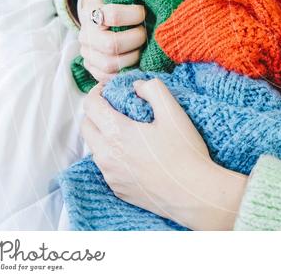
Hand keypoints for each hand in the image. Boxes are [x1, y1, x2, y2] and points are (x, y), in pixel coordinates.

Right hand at [77, 0, 146, 82]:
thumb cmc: (114, 1)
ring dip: (134, 56)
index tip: (142, 11)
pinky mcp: (97, 72)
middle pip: (112, 45)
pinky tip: (138, 60)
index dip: (133, 14)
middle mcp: (86, 38)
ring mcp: (90, 57)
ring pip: (112, 65)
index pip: (111, 15)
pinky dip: (128, 71)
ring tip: (142, 46)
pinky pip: (111, 79)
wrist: (103, 17)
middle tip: (144, 32)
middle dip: (136, 38)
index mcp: (91, 14)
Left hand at [81, 79, 246, 229]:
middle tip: (114, 106)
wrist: (193, 193)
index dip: (97, 92)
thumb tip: (137, 86)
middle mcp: (107, 156)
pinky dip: (112, 155)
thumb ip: (153, 90)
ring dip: (102, 134)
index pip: (91, 106)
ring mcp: (111, 176)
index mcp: (117, 133)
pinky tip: (134, 153)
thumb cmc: (185, 152)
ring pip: (95, 148)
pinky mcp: (118, 189)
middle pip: (86, 127)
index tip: (108, 87)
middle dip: (95, 112)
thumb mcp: (174, 112)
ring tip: (125, 129)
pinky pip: (106, 167)